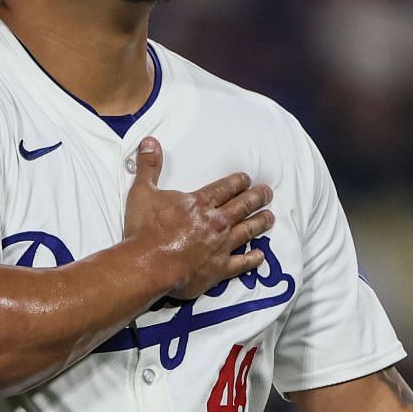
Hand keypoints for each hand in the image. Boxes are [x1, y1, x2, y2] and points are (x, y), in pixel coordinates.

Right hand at [122, 136, 273, 299]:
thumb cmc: (144, 230)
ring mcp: (220, 246)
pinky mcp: (219, 269)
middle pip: (242, 206)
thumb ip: (148, 166)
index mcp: (200, 203)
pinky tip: (260, 255)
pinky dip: (253, 259)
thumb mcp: (142, 192)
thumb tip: (150, 142)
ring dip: (260, 222)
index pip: (226, 188)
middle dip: (256, 197)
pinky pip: (242, 263)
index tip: (247, 179)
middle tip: (267, 193)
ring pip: (247, 230)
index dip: (238, 182)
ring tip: (270, 217)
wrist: (148, 265)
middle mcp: (216, 222)